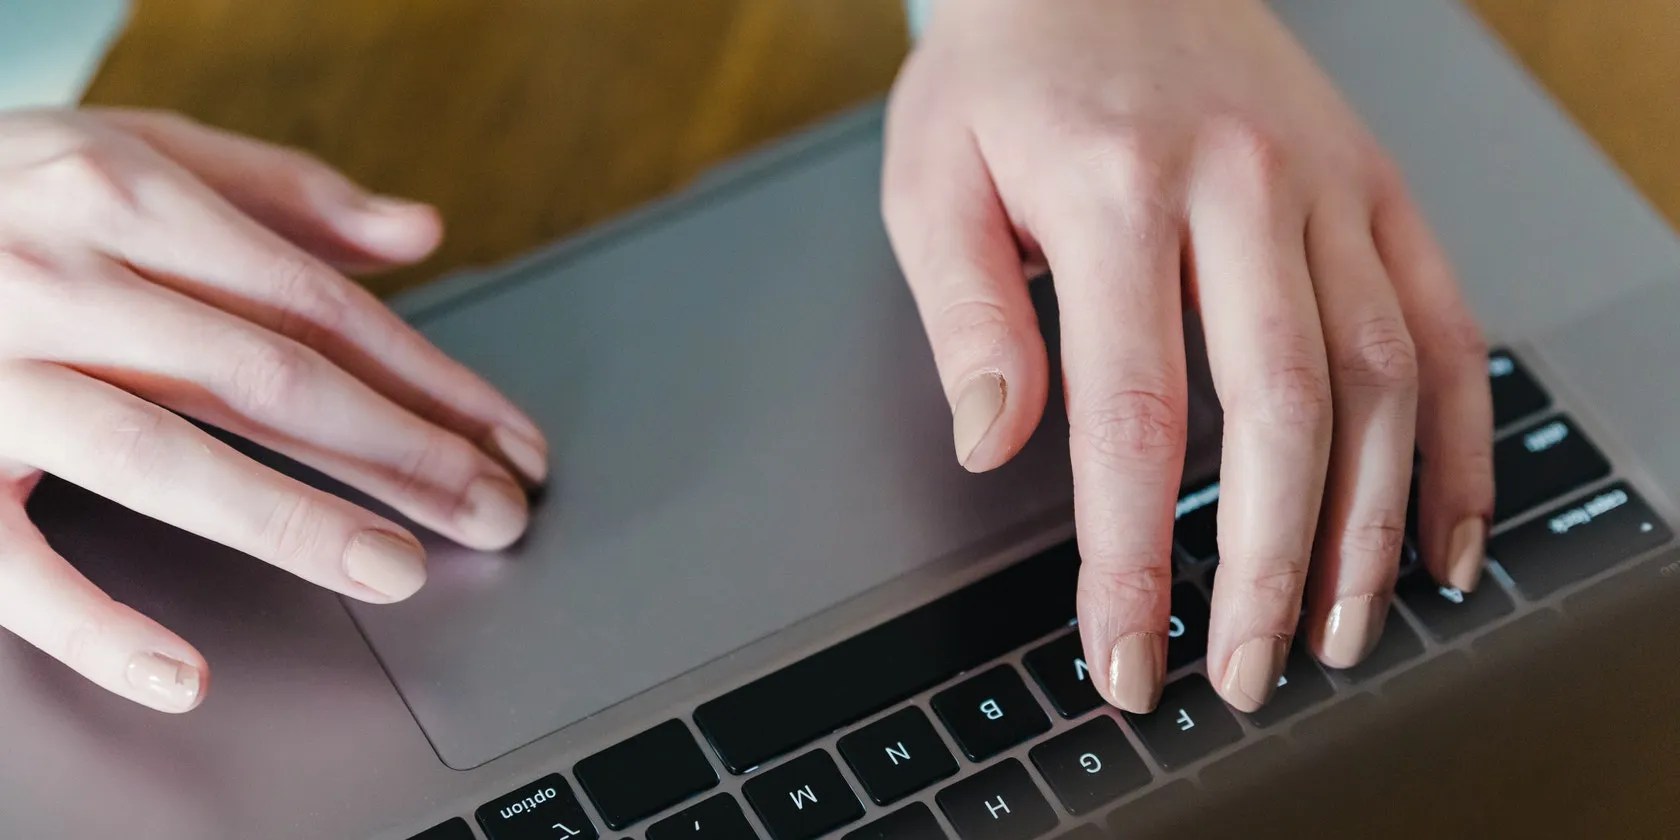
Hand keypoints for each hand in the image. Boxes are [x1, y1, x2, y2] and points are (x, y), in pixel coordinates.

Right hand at [0, 109, 547, 712]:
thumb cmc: (1, 196)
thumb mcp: (134, 153)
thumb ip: (282, 193)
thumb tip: (418, 234)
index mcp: (127, 199)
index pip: (320, 305)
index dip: (430, 379)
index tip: (506, 438)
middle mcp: (61, 278)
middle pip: (268, 378)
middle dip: (401, 453)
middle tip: (493, 513)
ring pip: (162, 456)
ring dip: (292, 522)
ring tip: (396, 571)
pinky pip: (9, 562)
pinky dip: (93, 624)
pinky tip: (183, 673)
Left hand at [883, 0, 1491, 711]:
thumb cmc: (1006, 72)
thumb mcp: (931, 176)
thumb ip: (966, 314)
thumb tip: (992, 441)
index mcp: (1112, 191)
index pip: (1129, 415)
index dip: (1129, 558)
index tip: (1123, 654)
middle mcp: (1237, 186)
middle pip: (1278, 409)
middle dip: (1264, 565)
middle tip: (1241, 671)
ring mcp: (1323, 184)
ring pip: (1378, 375)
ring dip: (1370, 524)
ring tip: (1343, 632)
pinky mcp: (1377, 185)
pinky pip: (1444, 321)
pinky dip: (1458, 438)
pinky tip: (1444, 531)